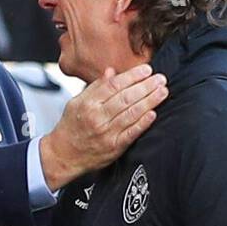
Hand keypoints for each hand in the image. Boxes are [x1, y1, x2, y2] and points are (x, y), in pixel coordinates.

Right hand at [39, 64, 167, 190]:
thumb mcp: (77, 102)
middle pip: (125, 98)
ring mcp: (107, 133)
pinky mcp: (114, 148)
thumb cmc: (71, 127)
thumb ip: (96, 87)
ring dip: (149, 101)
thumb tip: (111, 71)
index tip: (146, 70)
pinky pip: (131, 133)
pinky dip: (143, 123)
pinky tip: (153, 114)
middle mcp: (98, 117)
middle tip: (161, 78)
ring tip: (162, 92)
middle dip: (146, 86)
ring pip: (131, 113)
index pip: (114, 85)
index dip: (132, 76)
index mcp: (89, 103)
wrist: (63, 155)